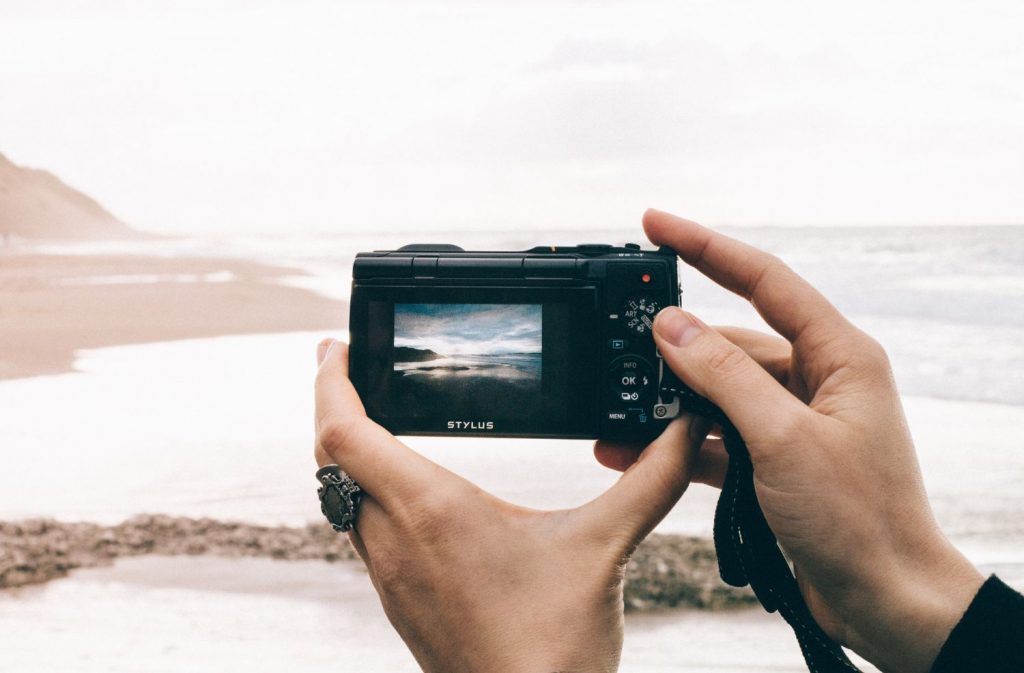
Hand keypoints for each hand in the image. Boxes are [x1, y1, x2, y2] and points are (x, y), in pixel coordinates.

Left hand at [314, 339, 708, 672]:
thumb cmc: (553, 649)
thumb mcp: (604, 547)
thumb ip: (649, 480)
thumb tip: (687, 429)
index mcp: (430, 510)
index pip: (344, 431)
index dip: (331, 380)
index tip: (338, 345)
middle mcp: (393, 539)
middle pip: (330, 457)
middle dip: (334, 403)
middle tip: (350, 365)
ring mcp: (390, 575)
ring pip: (341, 495)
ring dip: (348, 449)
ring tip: (370, 414)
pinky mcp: (400, 600)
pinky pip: (362, 528)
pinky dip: (366, 490)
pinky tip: (403, 489)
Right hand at [595, 210, 983, 672]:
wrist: (885, 603)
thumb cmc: (860, 521)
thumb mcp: (783, 439)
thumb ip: (723, 377)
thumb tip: (671, 325)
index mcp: (839, 355)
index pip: (764, 277)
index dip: (705, 246)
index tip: (655, 224)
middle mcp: (818, 379)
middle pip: (732, 339)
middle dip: (676, 346)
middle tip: (620, 343)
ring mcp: (794, 420)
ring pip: (717, 392)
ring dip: (669, 402)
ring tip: (618, 413)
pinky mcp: (775, 458)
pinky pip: (717, 435)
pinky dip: (679, 442)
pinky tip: (636, 451)